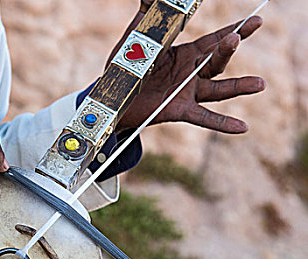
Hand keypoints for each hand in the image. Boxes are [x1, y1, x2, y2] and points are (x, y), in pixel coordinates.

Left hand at [113, 16, 264, 133]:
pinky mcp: (178, 110)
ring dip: (238, 86)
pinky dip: (222, 122)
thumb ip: (147, 16)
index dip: (235, 30)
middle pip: (216, 61)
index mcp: (184, 54)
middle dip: (227, 49)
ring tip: (260, 83)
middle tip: (237, 38)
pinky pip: (203, 117)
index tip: (255, 21)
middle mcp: (190, 73)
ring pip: (217, 89)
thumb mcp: (136, 38)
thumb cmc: (125, 67)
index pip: (214, 40)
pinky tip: (242, 127)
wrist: (113, 98)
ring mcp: (186, 93)